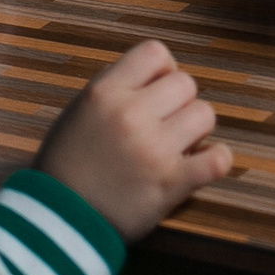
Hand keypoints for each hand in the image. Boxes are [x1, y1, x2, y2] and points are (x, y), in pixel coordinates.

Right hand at [32, 38, 231, 240]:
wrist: (56, 222)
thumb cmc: (66, 167)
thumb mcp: (79, 112)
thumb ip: (116, 90)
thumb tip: (157, 78)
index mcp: (105, 92)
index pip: (155, 52)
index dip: (163, 70)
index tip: (157, 92)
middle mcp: (130, 114)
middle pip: (186, 83)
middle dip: (180, 104)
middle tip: (165, 126)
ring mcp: (153, 148)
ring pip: (205, 114)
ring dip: (196, 131)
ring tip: (177, 147)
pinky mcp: (170, 183)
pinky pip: (218, 158)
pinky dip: (216, 160)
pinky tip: (199, 166)